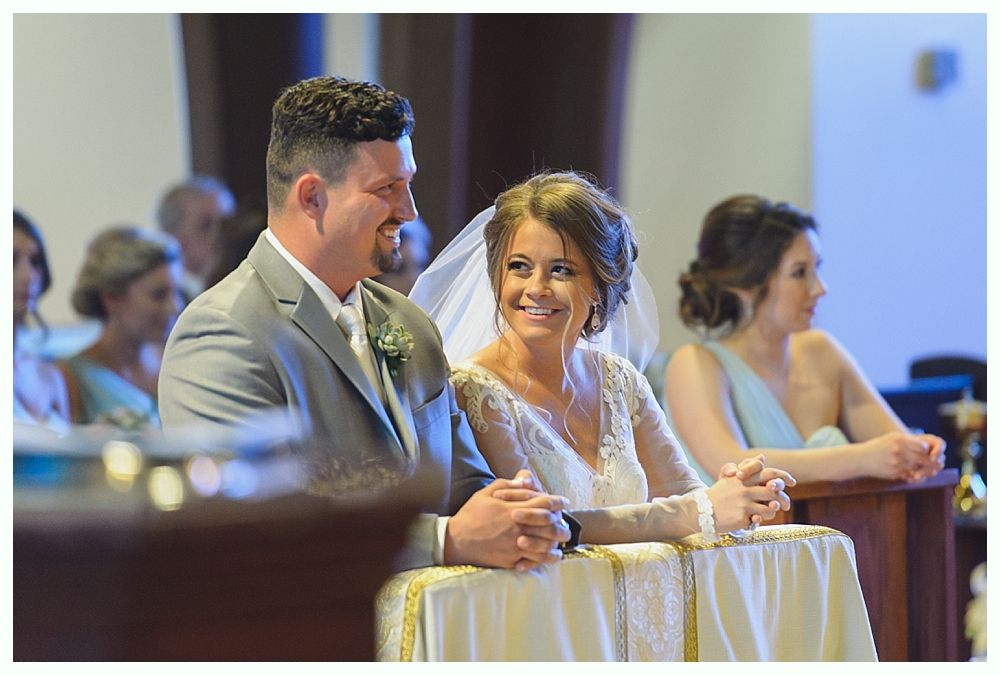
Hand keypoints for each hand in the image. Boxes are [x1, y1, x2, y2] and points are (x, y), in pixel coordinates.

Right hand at [445, 470, 570, 570]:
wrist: (456, 540)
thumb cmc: (471, 514)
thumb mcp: (486, 492)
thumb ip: (508, 485)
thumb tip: (526, 481)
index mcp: (513, 509)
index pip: (544, 503)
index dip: (557, 501)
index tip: (564, 501)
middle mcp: (518, 528)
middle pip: (551, 526)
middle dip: (562, 523)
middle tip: (565, 522)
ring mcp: (516, 546)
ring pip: (547, 547)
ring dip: (557, 543)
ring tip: (560, 541)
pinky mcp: (511, 560)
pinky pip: (534, 562)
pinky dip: (543, 559)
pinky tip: (548, 555)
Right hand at [709, 455, 795, 531]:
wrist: (702, 511)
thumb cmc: (718, 495)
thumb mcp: (729, 478)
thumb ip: (747, 467)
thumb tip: (762, 457)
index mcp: (743, 478)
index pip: (768, 473)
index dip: (783, 476)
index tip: (791, 482)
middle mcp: (744, 489)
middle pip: (773, 491)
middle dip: (782, 498)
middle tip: (784, 504)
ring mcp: (743, 504)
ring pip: (770, 508)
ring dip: (772, 511)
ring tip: (767, 513)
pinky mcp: (741, 517)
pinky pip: (760, 520)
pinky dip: (760, 520)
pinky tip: (755, 519)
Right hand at [859, 432, 944, 481]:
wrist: (860, 458)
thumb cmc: (878, 447)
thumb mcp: (892, 438)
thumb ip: (909, 441)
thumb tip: (928, 447)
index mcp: (899, 439)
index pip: (923, 446)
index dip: (930, 451)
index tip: (930, 453)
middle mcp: (898, 450)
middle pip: (924, 459)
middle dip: (934, 464)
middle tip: (940, 466)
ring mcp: (896, 462)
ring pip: (919, 469)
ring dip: (928, 472)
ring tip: (932, 473)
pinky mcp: (894, 473)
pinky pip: (910, 476)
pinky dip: (916, 477)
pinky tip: (917, 477)